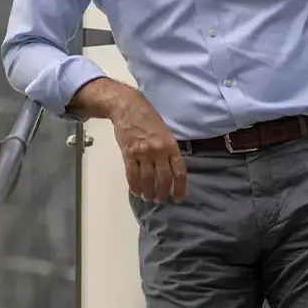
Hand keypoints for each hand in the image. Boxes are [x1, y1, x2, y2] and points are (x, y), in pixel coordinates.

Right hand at [109, 87, 186, 203]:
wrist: (128, 108)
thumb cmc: (148, 119)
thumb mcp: (165, 133)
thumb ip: (169, 151)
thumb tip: (171, 170)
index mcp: (171, 146)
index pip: (179, 172)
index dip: (179, 188)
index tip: (177, 198)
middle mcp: (159, 151)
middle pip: (164, 179)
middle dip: (162, 193)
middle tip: (160, 199)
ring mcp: (143, 153)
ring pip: (147, 180)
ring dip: (148, 192)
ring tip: (148, 197)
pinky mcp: (129, 154)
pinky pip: (132, 175)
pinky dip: (134, 186)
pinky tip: (136, 190)